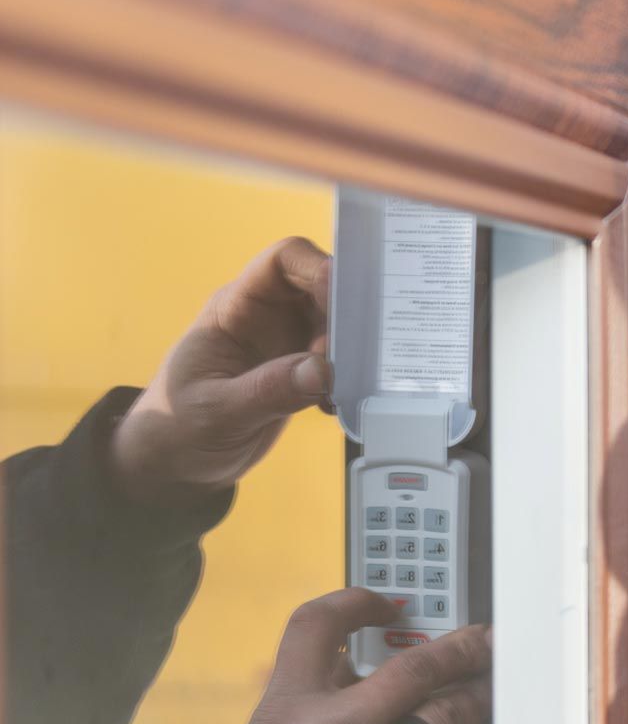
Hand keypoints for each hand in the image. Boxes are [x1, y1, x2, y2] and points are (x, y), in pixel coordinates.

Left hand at [111, 237, 332, 503]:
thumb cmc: (177, 427)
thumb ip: (269, 390)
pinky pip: (336, 358)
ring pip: (334, 323)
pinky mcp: (299, 371)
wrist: (175, 463)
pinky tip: (334, 404)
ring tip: (345, 386)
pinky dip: (347, 376)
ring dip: (349, 349)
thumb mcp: (217, 411)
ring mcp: (285, 343)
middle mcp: (266, 316)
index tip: (345, 305)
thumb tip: (323, 370)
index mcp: (237, 307)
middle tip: (356, 355)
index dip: (318, 269)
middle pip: (320, 287)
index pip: (283, 260)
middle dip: (344, 313)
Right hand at [203, 589, 490, 723]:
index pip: (317, 626)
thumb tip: (354, 683)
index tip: (385, 604)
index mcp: (288, 711)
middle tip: (481, 639)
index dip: (356, 602)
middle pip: (416, 665)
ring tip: (486, 688)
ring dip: (475, 696)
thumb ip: (306, 712)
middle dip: (460, 646)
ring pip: (448, 714)